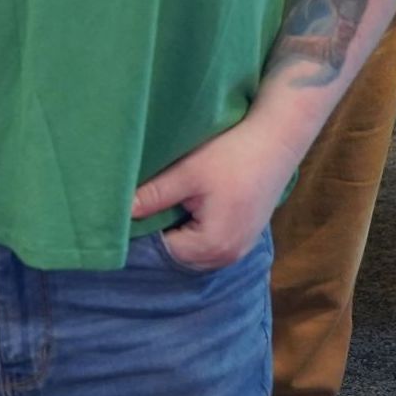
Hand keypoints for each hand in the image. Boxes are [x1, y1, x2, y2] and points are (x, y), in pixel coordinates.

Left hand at [131, 115, 301, 270]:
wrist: (277, 139)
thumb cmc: (232, 154)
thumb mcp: (187, 173)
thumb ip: (153, 195)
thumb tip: (118, 213)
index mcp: (213, 246)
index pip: (164, 251)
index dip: (147, 229)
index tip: (139, 206)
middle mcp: (228, 256)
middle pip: (180, 255)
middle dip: (164, 233)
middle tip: (152, 202)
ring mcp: (240, 248)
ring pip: (195, 250)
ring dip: (181, 232)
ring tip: (172, 202)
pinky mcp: (245, 236)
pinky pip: (210, 243)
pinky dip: (197, 229)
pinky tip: (191, 205)